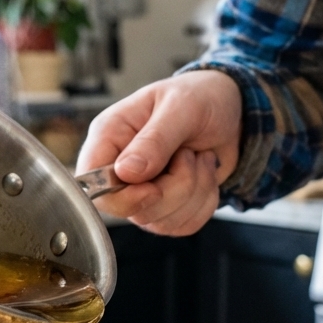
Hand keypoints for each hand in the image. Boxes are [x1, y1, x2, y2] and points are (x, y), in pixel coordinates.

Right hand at [76, 70, 241, 234]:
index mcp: (110, 136)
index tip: (154, 187)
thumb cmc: (199, 96)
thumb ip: (155, 139)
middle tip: (189, 154)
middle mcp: (120, 167)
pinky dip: (204, 203)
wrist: (229, 109)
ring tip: (198, 157)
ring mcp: (142, 191)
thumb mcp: (181, 106)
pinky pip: (183, 225)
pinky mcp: (167, 206)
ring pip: (161, 221)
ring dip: (195, 192)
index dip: (122, 197)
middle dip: (174, 189)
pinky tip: (204, 173)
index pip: (92, 184)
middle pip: (133, 210)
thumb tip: (127, 172)